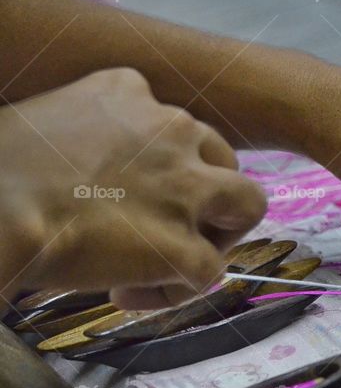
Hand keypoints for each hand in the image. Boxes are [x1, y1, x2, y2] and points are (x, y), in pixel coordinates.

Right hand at [0, 69, 265, 308]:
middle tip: (167, 225)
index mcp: (130, 92)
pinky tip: (124, 294)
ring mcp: (187, 188)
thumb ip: (88, 131)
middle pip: (224, 160)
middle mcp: (172, 130)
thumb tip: (93, 170)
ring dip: (218, 234)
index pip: (173, 125)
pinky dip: (173, 290)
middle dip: (205, 196)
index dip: (158, 164)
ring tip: (174, 257)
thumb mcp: (45, 117)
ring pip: (248, 205)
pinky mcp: (183, 245)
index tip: (120, 193)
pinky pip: (208, 272)